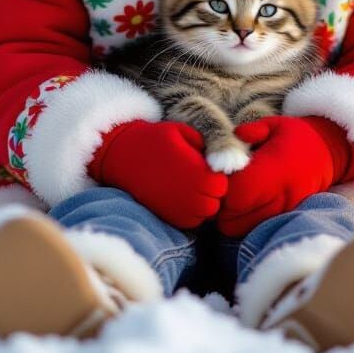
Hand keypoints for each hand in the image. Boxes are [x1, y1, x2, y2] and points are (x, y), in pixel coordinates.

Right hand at [87, 118, 227, 228]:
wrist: (122, 156)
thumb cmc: (157, 139)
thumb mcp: (185, 130)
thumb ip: (210, 142)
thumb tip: (231, 158)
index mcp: (200, 175)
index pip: (224, 184)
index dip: (216, 173)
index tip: (204, 162)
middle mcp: (193, 198)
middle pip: (217, 201)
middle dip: (211, 189)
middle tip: (195, 172)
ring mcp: (180, 212)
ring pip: (206, 213)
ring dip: (202, 200)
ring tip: (186, 181)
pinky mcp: (170, 219)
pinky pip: (192, 221)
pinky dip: (190, 210)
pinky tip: (179, 192)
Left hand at [216, 115, 353, 237]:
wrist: (329, 154)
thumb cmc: (297, 136)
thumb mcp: (276, 124)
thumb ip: (253, 129)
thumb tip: (235, 135)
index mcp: (276, 168)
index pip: (238, 192)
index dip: (222, 188)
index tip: (221, 175)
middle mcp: (281, 195)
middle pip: (234, 218)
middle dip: (222, 205)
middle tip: (223, 187)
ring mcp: (284, 210)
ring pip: (242, 228)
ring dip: (231, 215)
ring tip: (235, 195)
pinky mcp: (286, 218)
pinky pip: (255, 228)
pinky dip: (244, 220)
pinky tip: (246, 203)